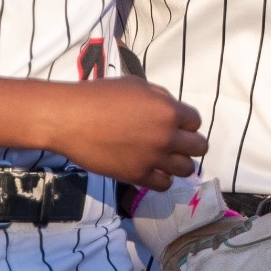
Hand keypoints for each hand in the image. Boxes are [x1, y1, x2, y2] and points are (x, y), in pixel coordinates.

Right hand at [45, 77, 206, 188]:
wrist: (71, 119)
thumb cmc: (99, 96)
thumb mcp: (135, 85)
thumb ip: (160, 98)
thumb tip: (172, 110)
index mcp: (168, 110)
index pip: (196, 122)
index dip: (187, 123)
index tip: (177, 126)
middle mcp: (166, 136)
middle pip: (199, 147)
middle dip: (190, 145)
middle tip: (177, 144)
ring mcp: (154, 158)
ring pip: (186, 169)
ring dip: (179, 163)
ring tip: (166, 159)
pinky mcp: (138, 175)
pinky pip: (164, 184)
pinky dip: (162, 178)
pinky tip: (152, 170)